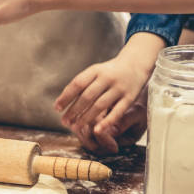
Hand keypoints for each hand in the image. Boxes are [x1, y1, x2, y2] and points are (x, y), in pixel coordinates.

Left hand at [54, 32, 163, 152]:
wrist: (136, 63)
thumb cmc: (111, 71)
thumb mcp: (96, 71)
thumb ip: (83, 83)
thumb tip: (63, 101)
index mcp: (96, 70)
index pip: (77, 84)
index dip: (66, 96)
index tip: (57, 108)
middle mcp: (107, 77)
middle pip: (87, 96)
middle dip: (74, 110)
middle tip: (64, 121)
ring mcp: (119, 88)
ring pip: (100, 105)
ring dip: (86, 117)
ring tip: (76, 126)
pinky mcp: (129, 98)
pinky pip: (117, 112)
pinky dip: (106, 122)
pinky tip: (97, 130)